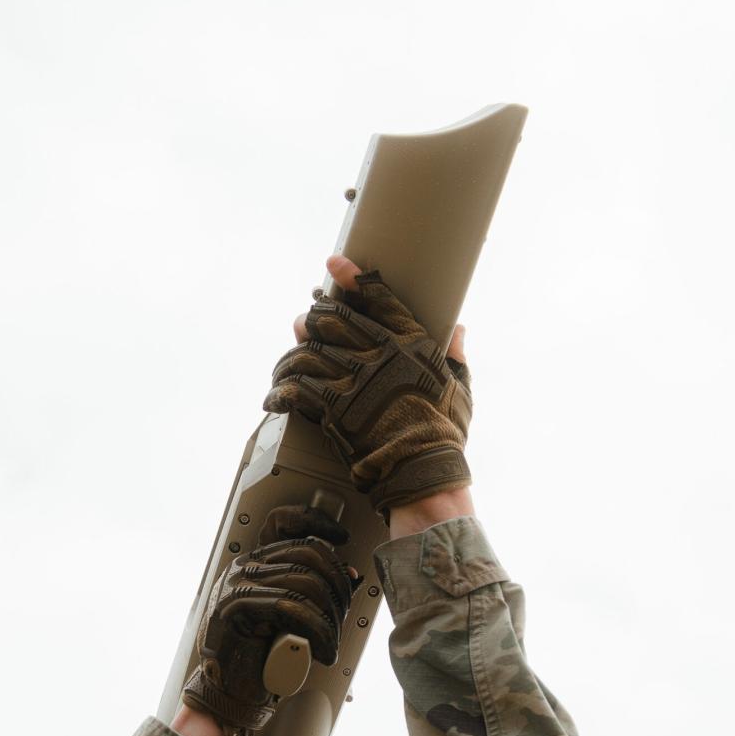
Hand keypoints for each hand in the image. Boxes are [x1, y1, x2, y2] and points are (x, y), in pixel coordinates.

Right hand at [181, 505, 356, 735]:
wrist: (229, 691)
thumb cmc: (259, 656)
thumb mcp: (292, 617)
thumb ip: (313, 593)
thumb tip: (350, 576)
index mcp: (256, 562)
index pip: (295, 531)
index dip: (325, 533)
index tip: (345, 547)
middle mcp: (244, 567)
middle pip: (309, 559)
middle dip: (337, 592)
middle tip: (340, 623)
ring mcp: (237, 584)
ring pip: (304, 583)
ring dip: (329, 618)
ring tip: (330, 644)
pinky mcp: (235, 606)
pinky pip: (290, 607)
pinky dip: (316, 630)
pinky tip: (322, 649)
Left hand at [265, 256, 472, 517]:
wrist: (423, 471)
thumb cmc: (444, 435)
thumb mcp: (460, 389)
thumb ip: (456, 357)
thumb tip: (460, 329)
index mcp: (411, 344)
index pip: (379, 299)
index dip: (352, 278)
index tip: (334, 264)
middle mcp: (379, 354)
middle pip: (334, 319)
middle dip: (314, 317)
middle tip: (305, 323)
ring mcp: (354, 379)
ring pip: (309, 350)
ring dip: (292, 356)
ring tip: (285, 365)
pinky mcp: (333, 407)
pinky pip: (296, 388)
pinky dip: (280, 391)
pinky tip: (274, 397)